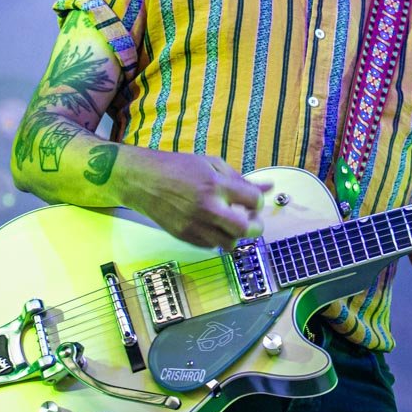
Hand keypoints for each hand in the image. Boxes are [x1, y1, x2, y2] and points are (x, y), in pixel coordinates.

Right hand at [121, 150, 271, 248]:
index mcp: (216, 185)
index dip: (258, 202)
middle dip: (255, 227)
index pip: (254, 201)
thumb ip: (241, 178)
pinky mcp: (185, 236)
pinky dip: (217, 238)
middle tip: (252, 220)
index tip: (252, 201)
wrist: (143, 180)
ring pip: (229, 243)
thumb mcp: (212, 164)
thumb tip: (268, 186)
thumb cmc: (178, 168)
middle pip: (245, 230)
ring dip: (236, 234)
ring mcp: (195, 225)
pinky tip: (214, 225)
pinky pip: (211, 247)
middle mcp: (207, 207)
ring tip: (231, 222)